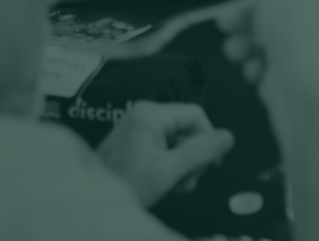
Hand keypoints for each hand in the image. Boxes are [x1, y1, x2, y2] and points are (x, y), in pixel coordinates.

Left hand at [96, 102, 234, 206]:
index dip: (208, 139)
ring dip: (183, 164)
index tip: (211, 162)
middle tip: (188, 179)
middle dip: (193, 157)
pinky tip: (165, 181)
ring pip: (178, 140)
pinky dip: (170, 165)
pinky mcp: (136, 140)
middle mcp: (143, 115)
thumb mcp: (168, 171)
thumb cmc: (122, 185)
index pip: (195, 115)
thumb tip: (227, 137)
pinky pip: (165, 146)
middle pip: (187, 129)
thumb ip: (200, 152)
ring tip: (175, 184)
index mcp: (150, 115)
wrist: (92, 203)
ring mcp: (138, 127)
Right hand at [217, 0, 318, 101]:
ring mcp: (317, 55)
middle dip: (248, 21)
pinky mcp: (302, 81)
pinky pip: (273, 70)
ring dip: (247, 45)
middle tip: (226, 22)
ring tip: (234, 49)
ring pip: (273, 45)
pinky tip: (253, 68)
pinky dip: (258, 68)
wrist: (303, 84)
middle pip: (282, 18)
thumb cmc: (297, 27)